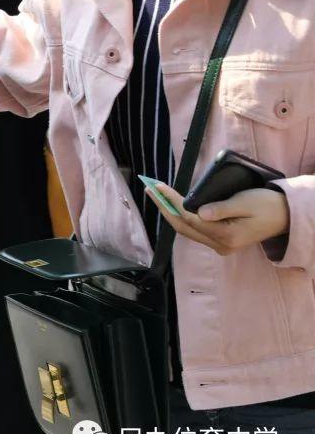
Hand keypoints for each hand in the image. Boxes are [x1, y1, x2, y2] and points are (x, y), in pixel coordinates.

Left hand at [145, 183, 289, 256]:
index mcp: (227, 236)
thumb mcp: (245, 202)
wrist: (285, 217)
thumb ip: (221, 209)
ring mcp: (220, 246)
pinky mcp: (220, 242)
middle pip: (183, 227)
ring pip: (187, 231)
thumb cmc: (267, 205)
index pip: (190, 219)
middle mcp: (221, 245)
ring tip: (156, 195)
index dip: (171, 202)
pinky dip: (181, 218)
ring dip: (170, 213)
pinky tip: (172, 206)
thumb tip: (198, 213)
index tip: (158, 187)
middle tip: (149, 190)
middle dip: (164, 208)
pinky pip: (195, 231)